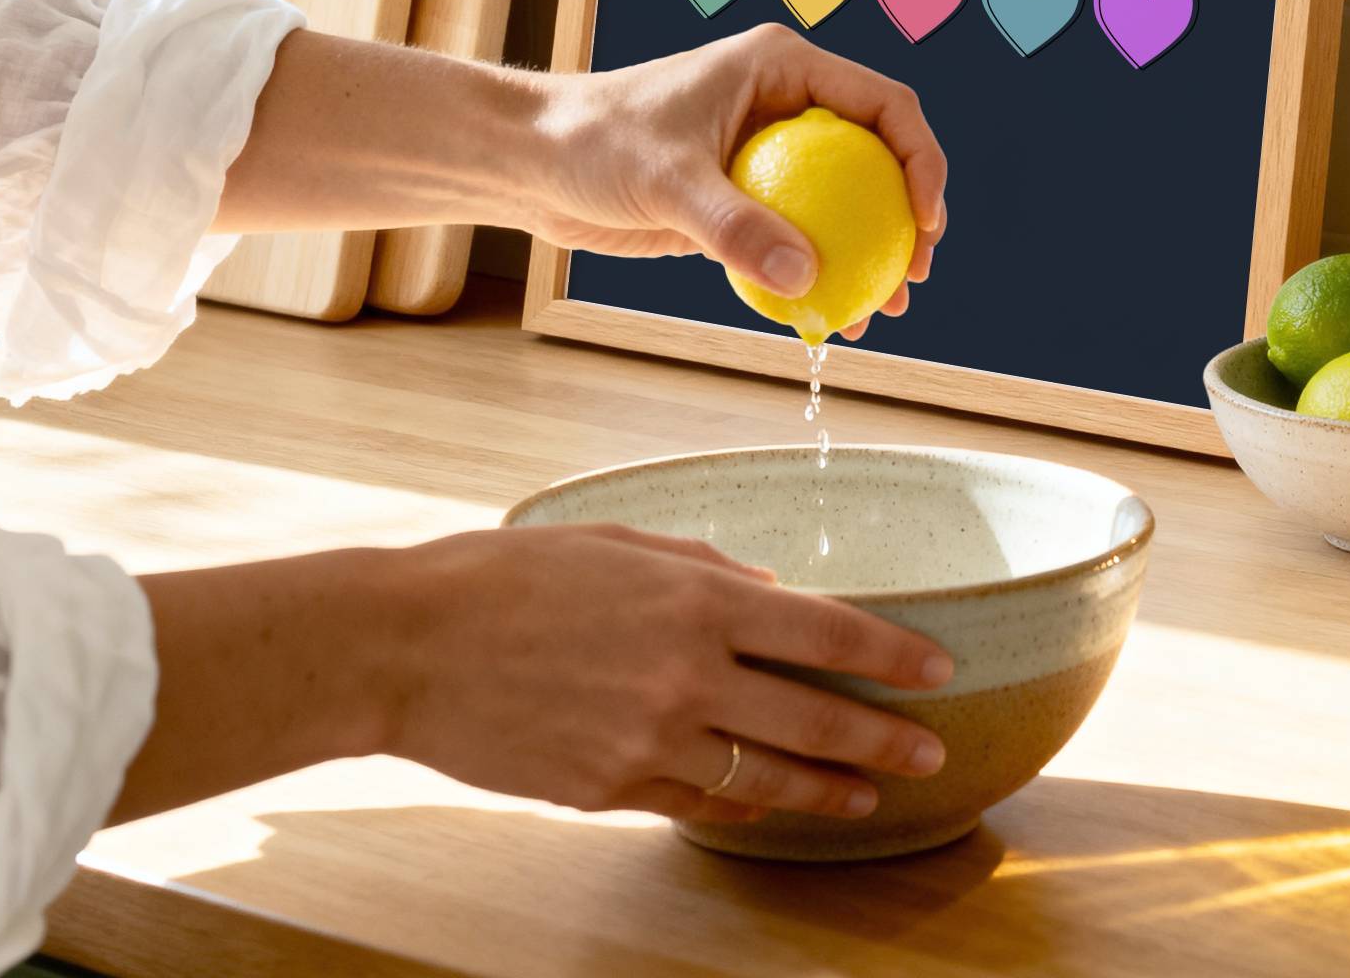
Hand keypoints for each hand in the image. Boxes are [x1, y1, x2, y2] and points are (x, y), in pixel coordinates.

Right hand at [121, 523, 954, 827]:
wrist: (409, 647)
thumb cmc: (510, 575)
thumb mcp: (617, 542)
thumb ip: (702, 567)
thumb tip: (766, 591)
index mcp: (696, 601)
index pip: (826, 635)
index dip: (892, 656)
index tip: (940, 669)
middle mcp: (686, 677)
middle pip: (814, 718)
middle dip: (884, 738)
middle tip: (931, 752)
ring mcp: (648, 743)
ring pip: (765, 777)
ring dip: (825, 787)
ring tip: (868, 795)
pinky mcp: (608, 789)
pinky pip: (698, 804)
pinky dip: (743, 806)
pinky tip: (771, 806)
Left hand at [528, 24, 947, 341]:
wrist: (528, 162)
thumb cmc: (590, 142)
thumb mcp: (666, 180)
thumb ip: (734, 226)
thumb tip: (806, 279)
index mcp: (783, 67)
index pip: (885, 105)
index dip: (921, 161)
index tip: (925, 222)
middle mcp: (785, 104)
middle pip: (878, 157)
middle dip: (907, 218)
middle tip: (911, 279)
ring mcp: (765, 152)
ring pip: (844, 203)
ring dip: (868, 254)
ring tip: (880, 312)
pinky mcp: (740, 198)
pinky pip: (798, 235)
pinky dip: (818, 272)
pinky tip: (826, 318)